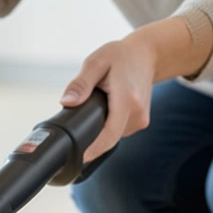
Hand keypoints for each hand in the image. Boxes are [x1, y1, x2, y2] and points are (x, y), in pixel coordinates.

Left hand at [60, 35, 157, 161]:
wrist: (146, 55)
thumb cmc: (120, 56)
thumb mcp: (95, 63)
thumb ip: (80, 84)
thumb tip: (66, 103)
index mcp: (127, 99)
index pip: (109, 134)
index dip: (92, 149)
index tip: (78, 157)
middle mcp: (138, 113)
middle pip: (109, 137)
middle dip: (91, 132)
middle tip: (81, 113)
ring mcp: (142, 119)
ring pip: (114, 134)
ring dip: (101, 126)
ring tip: (98, 102)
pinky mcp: (141, 121)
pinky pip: (119, 130)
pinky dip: (109, 123)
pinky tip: (107, 106)